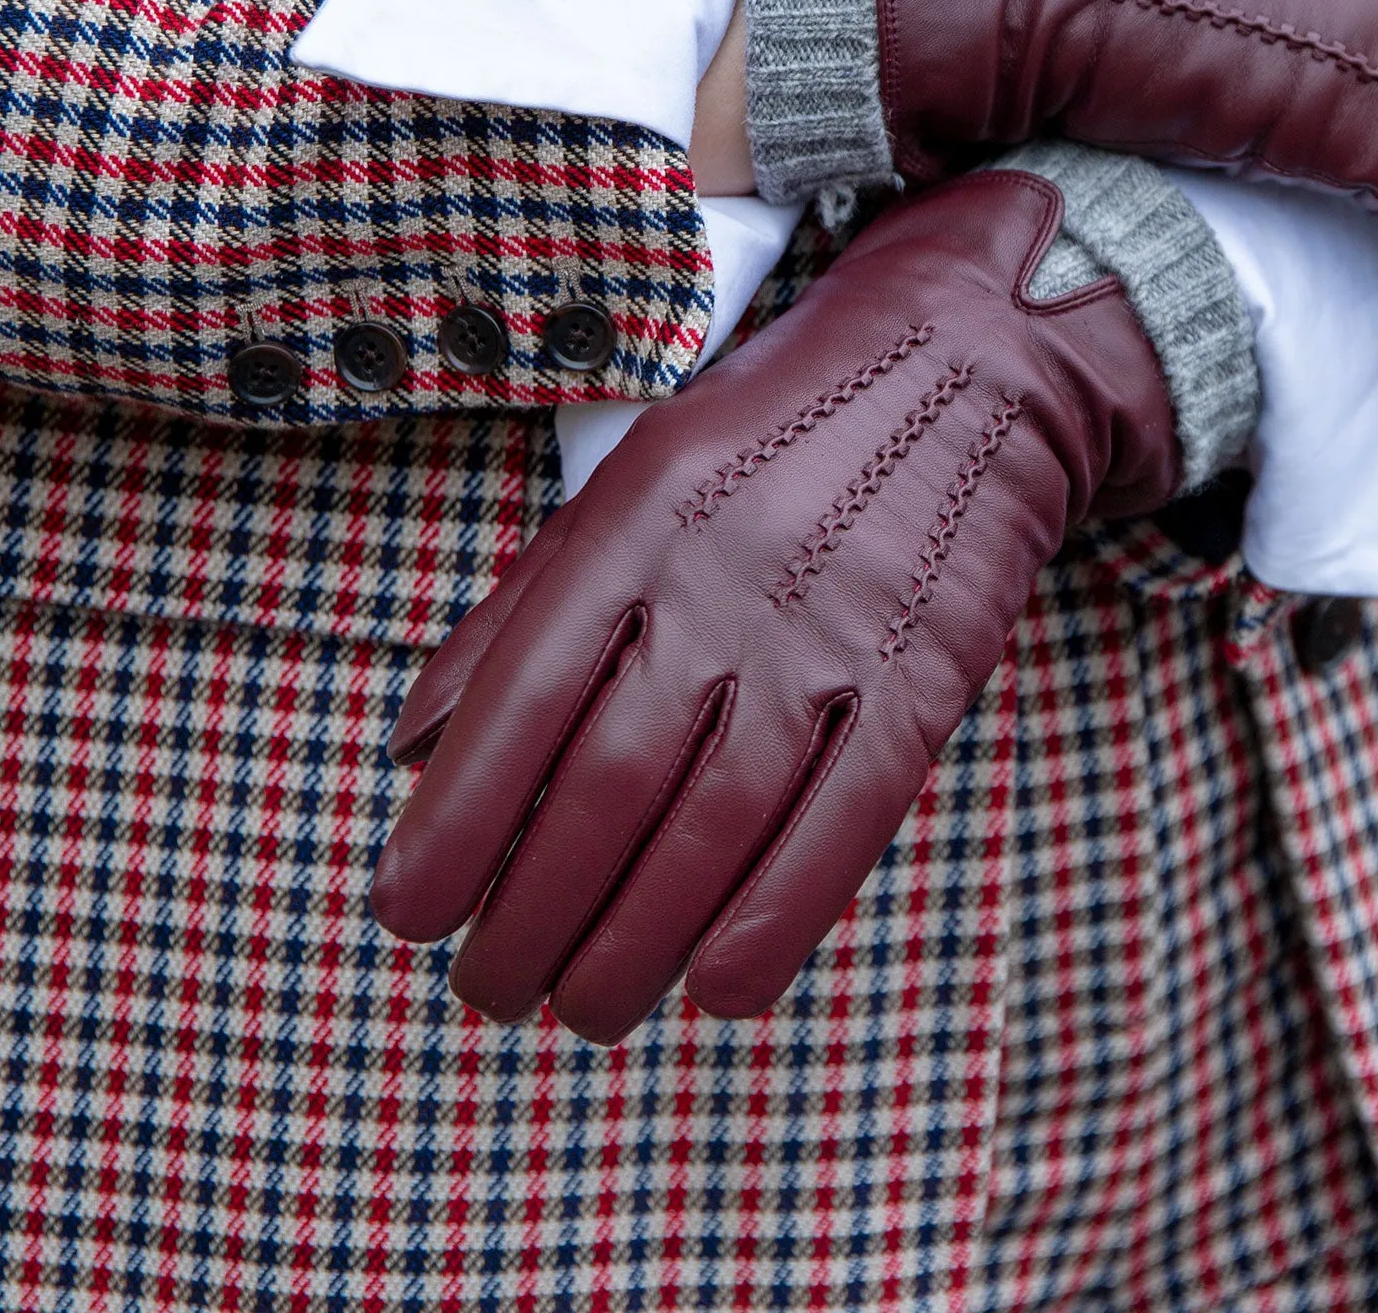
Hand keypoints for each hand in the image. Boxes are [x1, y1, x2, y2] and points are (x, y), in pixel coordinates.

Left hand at [370, 170, 1179, 1041]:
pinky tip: (719, 988)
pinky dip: (776, 920)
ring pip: (714, 831)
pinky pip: (842, 823)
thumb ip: (524, 608)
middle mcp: (727, 582)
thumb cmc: (774, 434)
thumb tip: (417, 746)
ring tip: (587, 1008)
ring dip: (634, 948)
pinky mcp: (921, 679)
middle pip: (607, 792)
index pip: (520, 703)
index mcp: (637, 523)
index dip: (457, 826)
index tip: (410, 915)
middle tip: (493, 989)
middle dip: (530, 922)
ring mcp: (830, 635)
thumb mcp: (629, 478)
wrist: (967, 369)